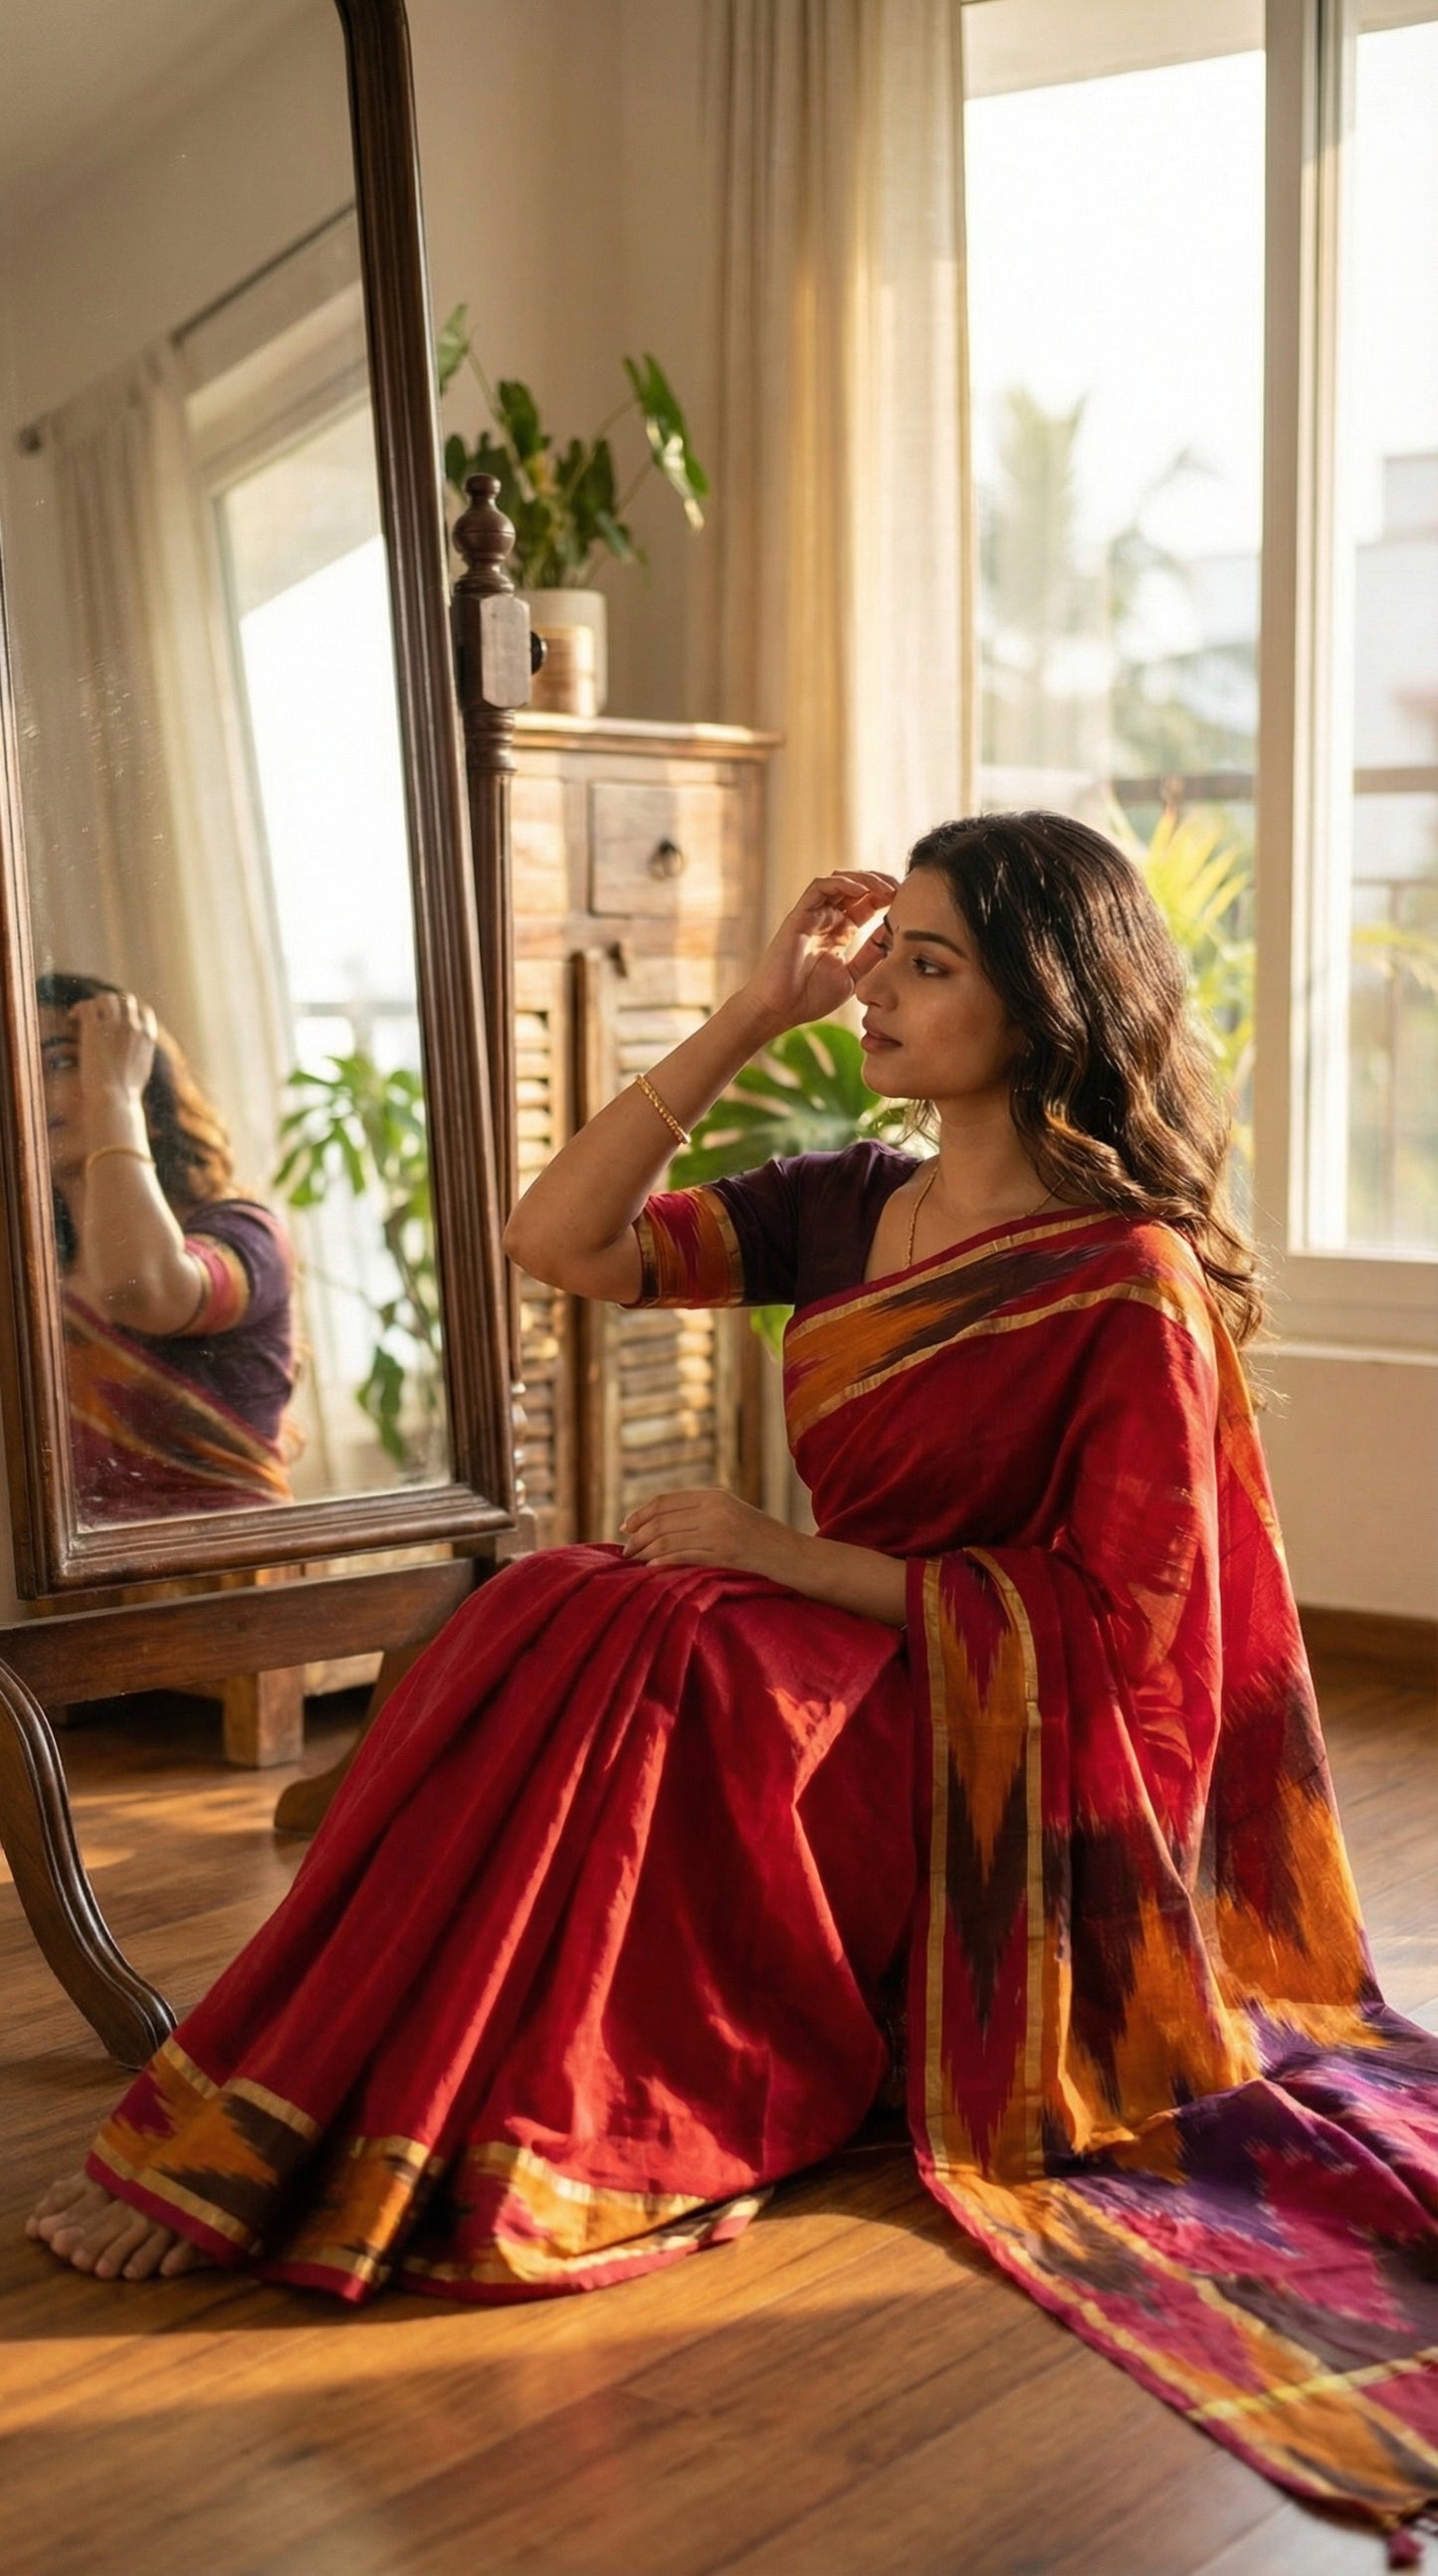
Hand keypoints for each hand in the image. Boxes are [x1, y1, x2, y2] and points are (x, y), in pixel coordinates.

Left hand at [72, 991, 156, 1113]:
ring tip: (81, 1017)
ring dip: (94, 1005)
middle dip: (111, 1004)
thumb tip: (137, 1056)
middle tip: (96, 1015)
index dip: (129, 1010)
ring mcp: (115, 1026)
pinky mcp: (95, 1029)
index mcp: (147, 1037)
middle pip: (125, 999)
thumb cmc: (126, 1094)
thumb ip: (141, 1055)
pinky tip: (71, 1019)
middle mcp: (133, 1026)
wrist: (115, 1098)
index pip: (143, 1010)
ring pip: (105, 999)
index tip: (116, 1016)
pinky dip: (78, 1009)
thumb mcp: (142, 1071)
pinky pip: (86, 1007)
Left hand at [620, 1487, 801, 1582]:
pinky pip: (684, 1557)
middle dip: (636, 1537)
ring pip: (668, 1539)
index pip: (665, 1501)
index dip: (640, 1514)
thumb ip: (701, 1514)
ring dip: (644, 1552)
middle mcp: (715, 1509)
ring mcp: (720, 1532)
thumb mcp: (732, 1515)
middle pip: (661, 1521)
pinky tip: (650, 1569)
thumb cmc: (763, 1541)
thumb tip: (659, 1525)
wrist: (797, 1557)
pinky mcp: (725, 1555)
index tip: (625, 1528)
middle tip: (624, 1553)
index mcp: (715, 1496)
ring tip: (633, 1563)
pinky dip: (662, 1562)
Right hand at [739, 871, 896, 1034]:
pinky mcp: (798, 916)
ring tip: (886, 887)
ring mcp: (811, 916)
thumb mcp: (853, 976)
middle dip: (880, 883)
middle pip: (854, 886)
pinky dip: (841, 884)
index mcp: (838, 932)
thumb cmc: (809, 998)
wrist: (778, 1011)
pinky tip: (862, 890)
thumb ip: (871, 955)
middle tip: (901, 888)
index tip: (907, 902)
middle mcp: (825, 919)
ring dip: (864, 879)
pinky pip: (819, 888)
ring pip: (838, 880)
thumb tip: (894, 934)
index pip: (865, 903)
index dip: (886, 897)